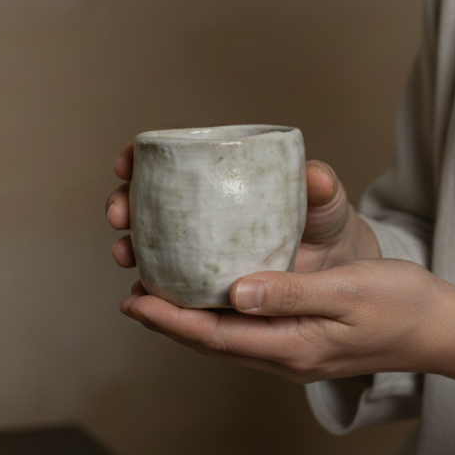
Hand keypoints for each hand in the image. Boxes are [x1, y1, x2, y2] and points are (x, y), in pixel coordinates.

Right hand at [105, 142, 379, 274]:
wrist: (333, 270)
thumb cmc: (325, 225)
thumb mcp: (325, 204)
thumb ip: (322, 189)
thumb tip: (315, 174)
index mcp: (220, 178)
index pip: (168, 160)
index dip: (139, 159)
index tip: (127, 163)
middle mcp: (201, 211)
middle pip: (146, 200)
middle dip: (122, 204)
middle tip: (121, 215)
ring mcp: (200, 248)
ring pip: (150, 243)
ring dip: (128, 246)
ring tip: (126, 255)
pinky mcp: (206, 283)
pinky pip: (171, 283)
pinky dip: (152, 289)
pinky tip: (143, 295)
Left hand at [122, 259, 454, 428]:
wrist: (439, 328)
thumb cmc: (400, 305)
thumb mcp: (349, 292)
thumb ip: (292, 293)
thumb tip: (236, 291)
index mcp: (292, 346)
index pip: (215, 336)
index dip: (170, 320)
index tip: (135, 300)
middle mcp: (284, 355)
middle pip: (211, 342)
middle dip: (168, 321)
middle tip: (133, 294)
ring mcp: (292, 351)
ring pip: (226, 338)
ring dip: (188, 319)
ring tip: (158, 294)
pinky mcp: (300, 339)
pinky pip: (245, 330)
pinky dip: (218, 314)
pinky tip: (211, 294)